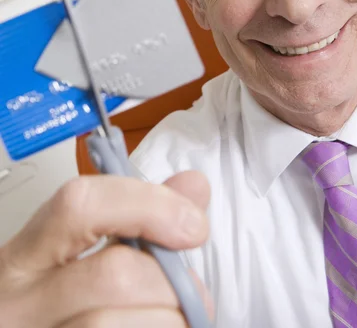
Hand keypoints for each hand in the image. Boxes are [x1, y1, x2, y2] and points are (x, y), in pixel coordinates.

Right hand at [0, 170, 211, 326]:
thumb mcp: (82, 252)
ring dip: (168, 320)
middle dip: (170, 280)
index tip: (192, 222)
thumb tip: (192, 187)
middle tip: (189, 287)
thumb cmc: (56, 302)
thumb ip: (140, 214)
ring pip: (113, 324)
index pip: (81, 206)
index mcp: (26, 255)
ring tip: (175, 317)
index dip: (148, 206)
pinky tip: (157, 327)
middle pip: (114, 274)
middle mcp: (20, 304)